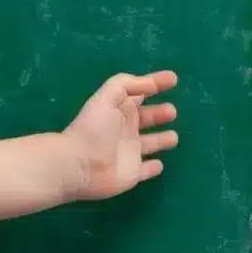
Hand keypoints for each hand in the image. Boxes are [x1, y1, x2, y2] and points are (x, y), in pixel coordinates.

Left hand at [61, 70, 178, 201]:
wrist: (78, 165)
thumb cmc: (92, 129)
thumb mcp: (106, 98)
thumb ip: (126, 85)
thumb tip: (151, 84)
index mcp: (118, 110)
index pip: (139, 94)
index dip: (155, 83)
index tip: (173, 78)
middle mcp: (124, 130)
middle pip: (145, 119)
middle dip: (158, 114)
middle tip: (171, 111)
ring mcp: (128, 153)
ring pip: (149, 144)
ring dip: (160, 140)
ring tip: (173, 136)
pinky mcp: (132, 173)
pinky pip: (145, 171)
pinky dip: (153, 168)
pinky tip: (159, 164)